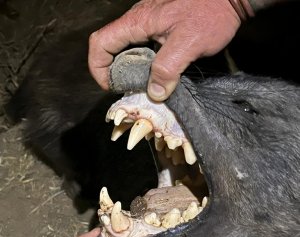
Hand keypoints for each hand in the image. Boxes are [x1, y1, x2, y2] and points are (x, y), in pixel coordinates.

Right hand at [88, 0, 240, 100]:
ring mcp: (147, 25)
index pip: (101, 43)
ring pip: (125, 49)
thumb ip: (169, 68)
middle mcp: (138, 22)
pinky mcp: (158, 29)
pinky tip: (154, 75)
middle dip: (113, 72)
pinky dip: (141, 65)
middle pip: (109, 48)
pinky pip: (140, 49)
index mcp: (138, 22)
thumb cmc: (211, 13)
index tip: (110, 86)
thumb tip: (154, 93)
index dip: (98, 67)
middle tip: (129, 90)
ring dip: (128, 70)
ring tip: (142, 86)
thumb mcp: (189, 43)